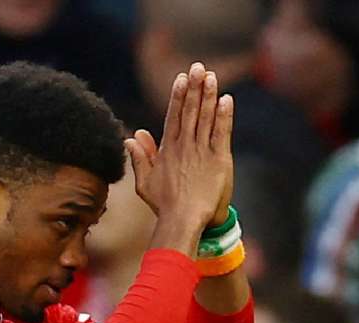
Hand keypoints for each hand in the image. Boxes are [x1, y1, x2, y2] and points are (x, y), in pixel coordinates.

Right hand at [125, 62, 234, 234]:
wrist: (182, 220)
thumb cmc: (164, 205)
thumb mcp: (144, 182)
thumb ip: (140, 158)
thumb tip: (132, 136)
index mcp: (168, 150)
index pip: (174, 116)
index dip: (178, 95)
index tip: (182, 78)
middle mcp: (185, 147)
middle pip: (190, 111)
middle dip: (194, 88)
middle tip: (198, 67)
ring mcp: (202, 152)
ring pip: (205, 118)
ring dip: (208, 96)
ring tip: (211, 76)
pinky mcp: (218, 160)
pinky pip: (221, 133)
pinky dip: (224, 116)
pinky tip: (226, 99)